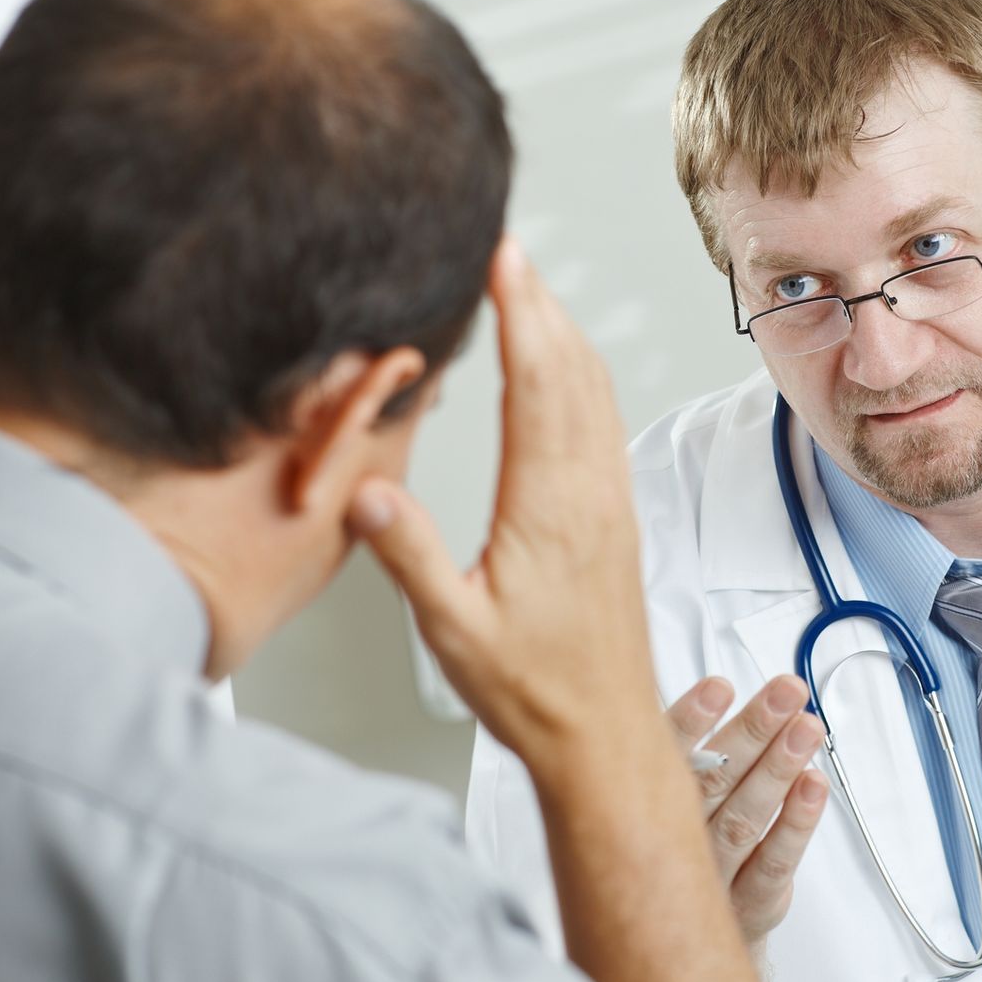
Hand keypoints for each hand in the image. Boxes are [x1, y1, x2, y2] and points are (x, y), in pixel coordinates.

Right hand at [348, 238, 660, 768]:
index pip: (536, 387)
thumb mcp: (455, 632)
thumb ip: (410, 559)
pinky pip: (603, 425)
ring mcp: (608, 503)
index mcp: (548, 509)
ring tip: (534, 289)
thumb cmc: (534, 691)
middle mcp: (588, 494)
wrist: (603, 733)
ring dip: (565, 333)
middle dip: (540, 303)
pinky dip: (582, 377)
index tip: (505, 258)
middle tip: (511, 248)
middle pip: (570, 373)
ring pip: (594, 394)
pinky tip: (569, 370)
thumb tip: (368, 495)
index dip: (520, 314)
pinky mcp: (614, 518)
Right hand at [664, 675, 828, 944]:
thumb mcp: (657, 798)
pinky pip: (773, 864)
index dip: (689, 721)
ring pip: (745, 820)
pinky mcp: (748, 905)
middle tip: (786, 692)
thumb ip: (672, 752)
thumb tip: (697, 686)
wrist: (678, 940)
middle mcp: (673, 843)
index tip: (718, 687)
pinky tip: (813, 786)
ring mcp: (712, 878)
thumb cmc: (677, 852)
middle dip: (754, 731)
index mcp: (645, 807)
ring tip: (807, 728)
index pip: (664, 759)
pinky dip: (796, 823)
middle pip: (714, 782)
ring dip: (779, 769)